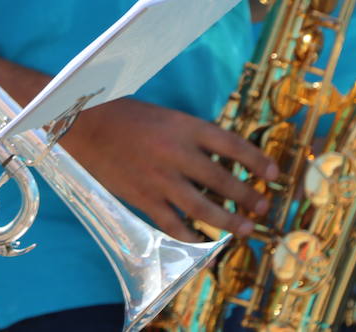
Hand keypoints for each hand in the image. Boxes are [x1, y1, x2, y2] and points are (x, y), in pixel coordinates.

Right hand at [62, 97, 278, 240]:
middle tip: (263, 206)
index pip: (233, 145)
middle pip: (224, 180)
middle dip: (249, 196)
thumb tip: (221, 160)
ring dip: (229, 221)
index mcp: (184, 126)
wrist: (81, 124)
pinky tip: (203, 241)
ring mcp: (159, 179)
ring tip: (245, 229)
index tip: (275, 173)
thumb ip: (191, 137)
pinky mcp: (142, 198)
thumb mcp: (164, 116)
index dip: (258, 161)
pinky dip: (192, 235)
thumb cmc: (123, 115)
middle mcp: (176, 153)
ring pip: (204, 208)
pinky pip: (174, 224)